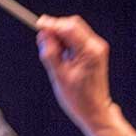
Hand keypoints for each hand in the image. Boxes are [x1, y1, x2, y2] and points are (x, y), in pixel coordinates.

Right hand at [35, 15, 114, 130]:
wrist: (96, 111)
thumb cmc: (79, 99)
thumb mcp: (59, 76)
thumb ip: (50, 52)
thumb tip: (43, 34)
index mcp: (89, 52)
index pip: (68, 27)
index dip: (51, 24)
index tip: (37, 25)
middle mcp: (96, 46)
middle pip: (72, 24)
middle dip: (56, 29)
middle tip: (44, 43)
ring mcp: (98, 48)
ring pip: (75, 30)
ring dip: (61, 37)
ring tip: (55, 56)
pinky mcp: (95, 52)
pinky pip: (78, 38)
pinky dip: (67, 43)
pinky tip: (63, 57)